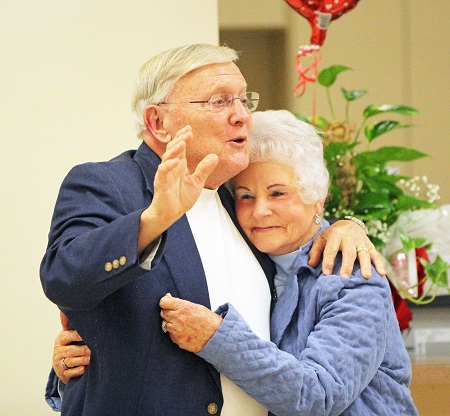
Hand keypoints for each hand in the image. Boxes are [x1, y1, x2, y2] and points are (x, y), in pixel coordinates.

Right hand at [53, 311, 90, 383]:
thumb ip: (71, 323)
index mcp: (61, 339)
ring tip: (91, 359)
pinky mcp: (62, 374)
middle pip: (70, 350)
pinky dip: (77, 371)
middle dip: (82, 350)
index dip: (76, 335)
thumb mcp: (69, 334)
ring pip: (71, 362)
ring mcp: (59, 363)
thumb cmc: (71, 344)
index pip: (67, 336)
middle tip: (92, 349)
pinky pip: (70, 373)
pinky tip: (84, 369)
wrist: (63, 364)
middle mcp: (58, 351)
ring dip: (82, 360)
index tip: (84, 334)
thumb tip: (69, 308)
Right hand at [138, 125, 218, 251]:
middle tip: (188, 132)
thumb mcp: (197, 182)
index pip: (180, 147)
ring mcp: (165, 174)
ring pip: (167, 158)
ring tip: (182, 142)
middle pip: (173, 149)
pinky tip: (175, 161)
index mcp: (179, 165)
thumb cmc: (180, 197)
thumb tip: (215, 156)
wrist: (171, 213)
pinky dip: (168, 166)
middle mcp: (171, 167)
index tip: (190, 129)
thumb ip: (204, 169)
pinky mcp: (161, 183)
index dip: (183, 137)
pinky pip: (163, 172)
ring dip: (174, 149)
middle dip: (180, 139)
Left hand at [160, 294, 222, 352]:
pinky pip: (171, 334)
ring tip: (183, 324)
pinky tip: (184, 332)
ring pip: (166, 324)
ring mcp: (176, 330)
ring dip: (171, 323)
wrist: (215, 336)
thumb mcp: (195, 306)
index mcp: (183, 307)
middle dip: (168, 313)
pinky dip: (175, 333)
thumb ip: (180, 303)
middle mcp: (177, 318)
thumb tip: (168, 297)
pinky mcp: (177, 340)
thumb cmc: (207, 320)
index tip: (167, 303)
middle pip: (163, 313)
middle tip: (177, 314)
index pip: (163, 302)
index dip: (165, 302)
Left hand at [308, 220, 385, 277]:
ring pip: (364, 253)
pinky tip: (381, 274)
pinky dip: (379, 264)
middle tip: (345, 278)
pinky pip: (376, 254)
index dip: (328, 261)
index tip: (326, 274)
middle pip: (349, 252)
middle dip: (347, 265)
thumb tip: (310, 265)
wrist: (348, 223)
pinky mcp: (370, 245)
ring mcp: (361, 241)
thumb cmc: (331, 235)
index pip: (331, 249)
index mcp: (335, 234)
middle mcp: (349, 237)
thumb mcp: (321, 239)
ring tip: (366, 276)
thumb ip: (315, 251)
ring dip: (365, 265)